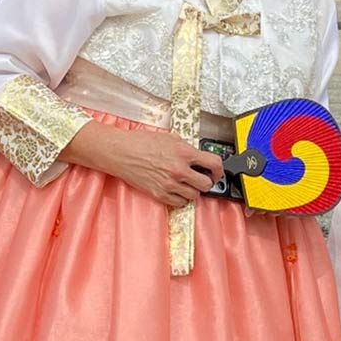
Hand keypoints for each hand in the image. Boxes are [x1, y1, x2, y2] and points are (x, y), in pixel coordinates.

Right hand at [90, 126, 223, 207]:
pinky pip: (179, 203)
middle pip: (206, 184)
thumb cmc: (141, 142)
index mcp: (183, 153)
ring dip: (193, 191)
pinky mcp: (160, 194)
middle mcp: (179, 170)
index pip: (214, 164)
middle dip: (206, 181)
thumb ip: (186, 148)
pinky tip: (177, 190)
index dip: (219, 170)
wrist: (121, 152)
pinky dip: (181, 198)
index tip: (217, 172)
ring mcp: (169, 184)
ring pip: (194, 196)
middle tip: (201, 178)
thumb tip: (198, 156)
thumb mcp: (170, 138)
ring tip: (186, 184)